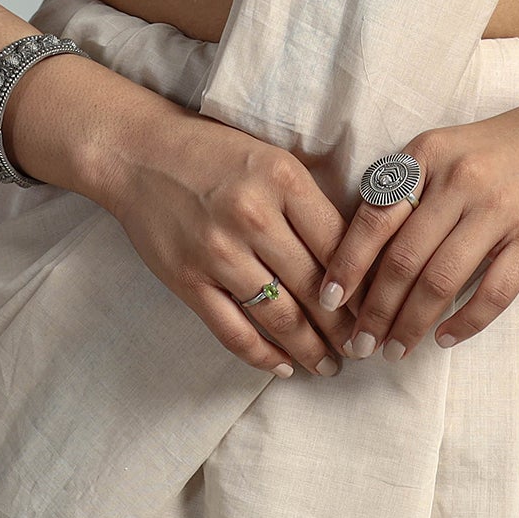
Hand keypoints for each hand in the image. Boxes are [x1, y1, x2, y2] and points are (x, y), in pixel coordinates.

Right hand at [98, 104, 364, 379]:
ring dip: (311, 348)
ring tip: (331, 365)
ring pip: (280, 316)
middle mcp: (253, 216)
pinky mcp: (188, 280)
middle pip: (315, 286)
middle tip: (364, 347)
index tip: (379, 306)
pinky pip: (234, 331)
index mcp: (282, 178)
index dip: (364, 284)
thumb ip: (306, 201)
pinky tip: (284, 366)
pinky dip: (263, 356)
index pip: (339, 243)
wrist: (139, 153)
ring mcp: (218, 252)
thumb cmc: (213, 151)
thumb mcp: (270, 159)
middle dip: (344, 326)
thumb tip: (353, 257)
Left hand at [312, 96, 518, 360]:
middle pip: (403, 258)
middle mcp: (459, 180)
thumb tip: (366, 250)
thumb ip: (412, 186)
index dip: (347, 264)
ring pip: (440, 281)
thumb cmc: (509, 144)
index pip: (374, 217)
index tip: (328, 300)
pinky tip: (445, 338)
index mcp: (429, 153)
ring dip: (411, 324)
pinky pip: (492, 292)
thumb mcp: (451, 147)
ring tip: (395, 350)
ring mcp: (499, 209)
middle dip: (375, 310)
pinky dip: (464, 323)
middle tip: (359, 344)